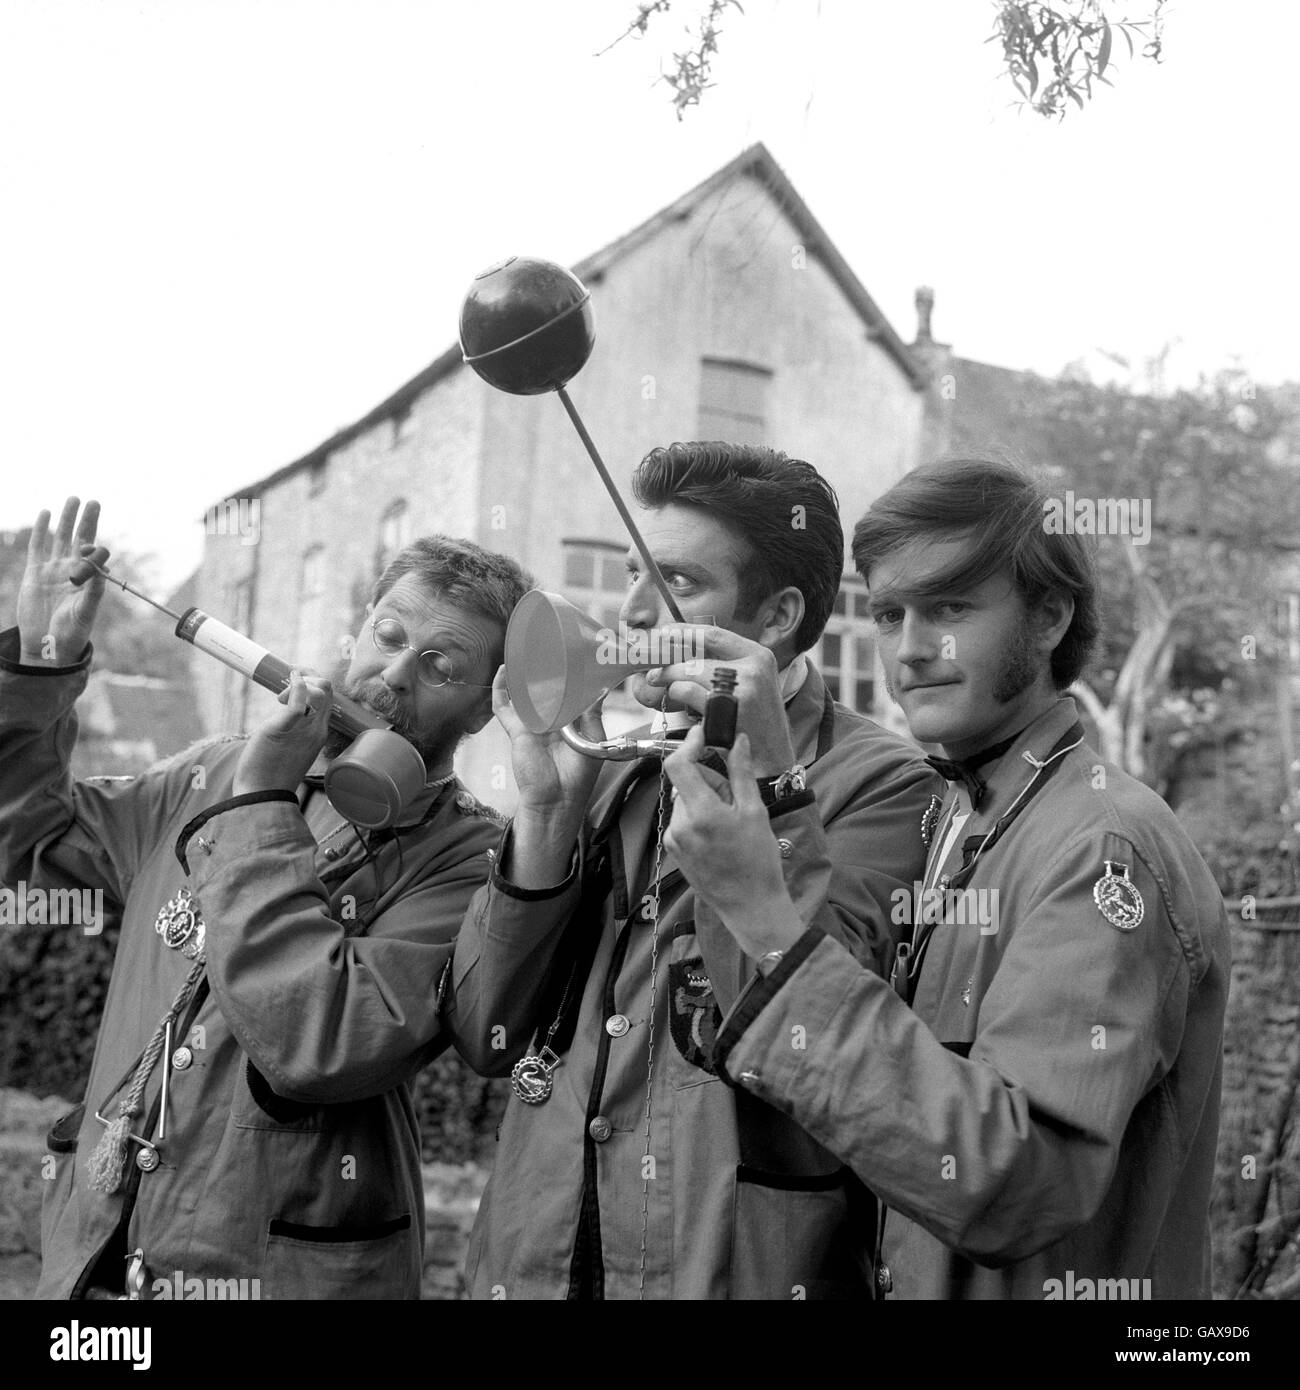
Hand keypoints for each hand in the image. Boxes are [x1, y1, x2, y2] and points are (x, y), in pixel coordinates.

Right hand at [18, 498, 110, 663]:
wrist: (47, 645)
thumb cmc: (72, 632)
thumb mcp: (87, 611)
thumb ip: (94, 590)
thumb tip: (101, 567)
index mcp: (88, 578)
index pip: (94, 551)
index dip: (96, 541)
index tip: (95, 539)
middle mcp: (72, 570)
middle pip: (79, 538)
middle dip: (85, 520)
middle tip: (92, 500)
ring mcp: (52, 570)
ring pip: (60, 538)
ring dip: (66, 519)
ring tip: (72, 500)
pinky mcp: (34, 573)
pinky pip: (38, 547)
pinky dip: (42, 530)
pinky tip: (46, 513)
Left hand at [234, 669, 332, 795]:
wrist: (262, 794)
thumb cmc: (271, 772)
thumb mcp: (291, 747)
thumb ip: (294, 728)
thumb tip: (286, 710)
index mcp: (320, 733)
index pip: (329, 699)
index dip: (315, 683)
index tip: (297, 680)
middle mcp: (317, 729)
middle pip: (328, 690)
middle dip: (310, 676)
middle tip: (288, 680)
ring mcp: (304, 728)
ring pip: (320, 691)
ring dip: (300, 680)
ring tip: (280, 695)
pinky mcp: (284, 728)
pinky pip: (299, 701)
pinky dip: (296, 685)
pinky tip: (287, 683)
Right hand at [491, 665, 604, 817]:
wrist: (557, 799)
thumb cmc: (578, 774)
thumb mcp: (592, 738)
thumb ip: (592, 712)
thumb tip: (600, 685)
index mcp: (570, 721)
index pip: (569, 691)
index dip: (570, 674)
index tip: (575, 654)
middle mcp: (550, 719)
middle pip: (545, 688)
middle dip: (545, 670)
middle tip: (549, 647)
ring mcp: (532, 723)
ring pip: (523, 693)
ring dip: (522, 674)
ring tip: (527, 652)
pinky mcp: (516, 730)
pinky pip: (503, 706)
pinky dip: (501, 689)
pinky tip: (504, 670)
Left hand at [645, 626, 796, 776]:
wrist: (773, 757)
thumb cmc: (758, 722)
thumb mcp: (753, 683)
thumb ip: (727, 665)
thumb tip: (684, 654)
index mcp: (759, 655)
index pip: (715, 634)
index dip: (685, 632)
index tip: (666, 633)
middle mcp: (753, 667)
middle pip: (697, 657)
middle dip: (670, 666)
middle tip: (655, 673)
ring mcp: (741, 688)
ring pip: (689, 673)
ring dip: (671, 683)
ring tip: (669, 691)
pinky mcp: (726, 708)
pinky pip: (688, 693)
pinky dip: (677, 697)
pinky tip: (682, 707)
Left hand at [664, 728, 802, 957]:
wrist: (751, 907)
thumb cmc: (758, 862)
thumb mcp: (754, 812)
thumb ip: (741, 773)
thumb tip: (737, 740)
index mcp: (701, 813)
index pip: (678, 765)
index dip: (689, 745)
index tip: (704, 735)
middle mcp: (680, 825)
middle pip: (686, 783)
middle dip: (708, 780)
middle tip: (735, 796)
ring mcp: (674, 840)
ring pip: (685, 802)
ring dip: (704, 800)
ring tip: (730, 822)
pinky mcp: (674, 851)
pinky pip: (684, 820)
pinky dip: (699, 817)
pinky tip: (720, 836)